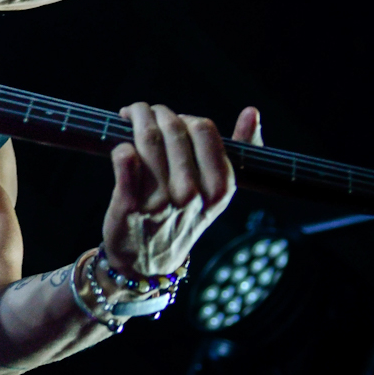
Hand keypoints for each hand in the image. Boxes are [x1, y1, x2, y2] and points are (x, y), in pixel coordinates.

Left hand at [101, 103, 262, 279]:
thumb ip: (238, 151)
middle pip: (173, 129)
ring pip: (147, 139)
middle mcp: (192, 194)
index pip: (204, 129)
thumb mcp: (216, 192)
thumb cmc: (183, 216)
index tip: (171, 119)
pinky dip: (121, 147)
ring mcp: (160, 201)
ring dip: (136, 118)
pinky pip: (124, 161)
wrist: (148, 262)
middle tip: (143, 112)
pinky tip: (120, 146)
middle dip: (155, 112)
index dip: (184, 117)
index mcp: (219, 188)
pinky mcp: (129, 207)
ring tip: (129, 116)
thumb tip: (252, 112)